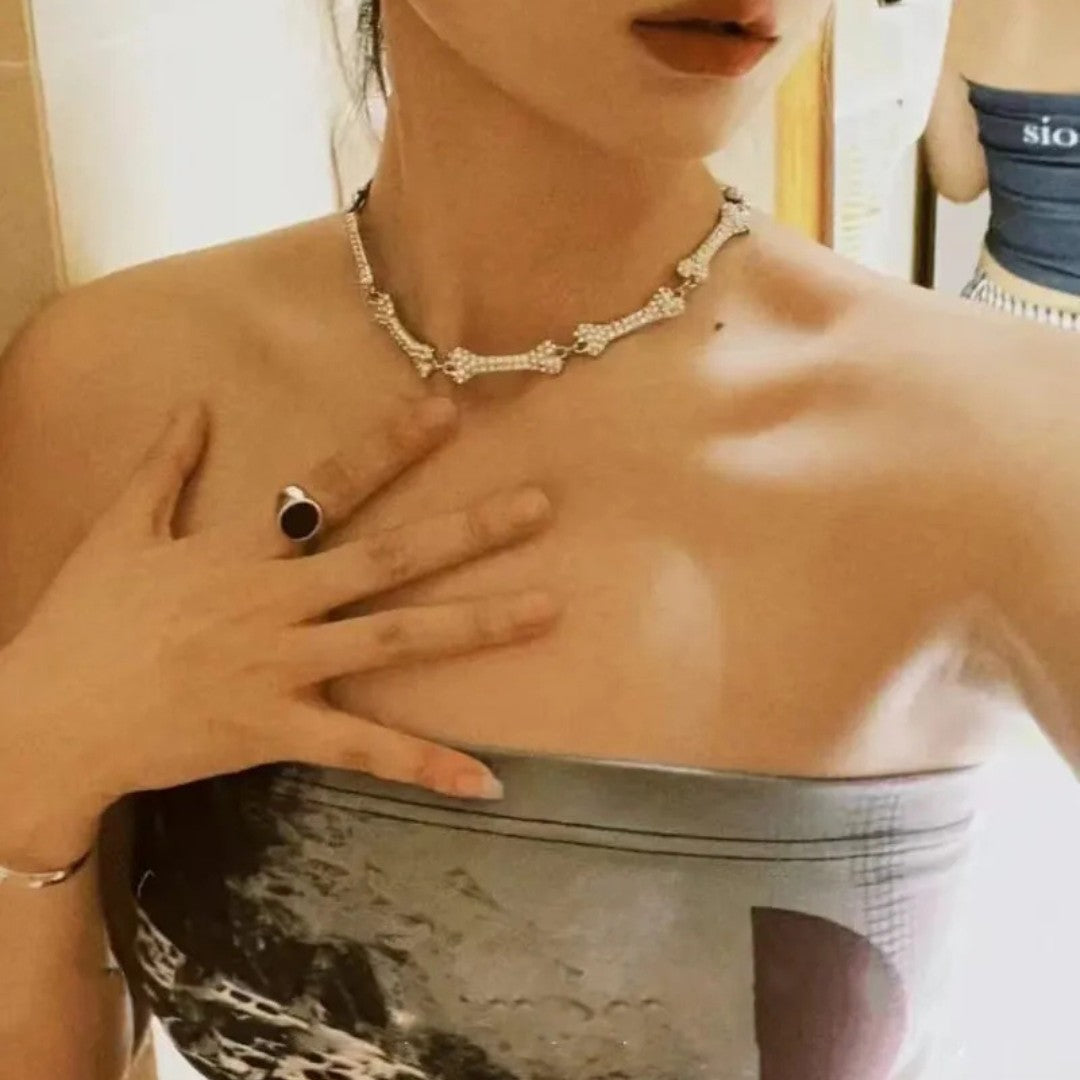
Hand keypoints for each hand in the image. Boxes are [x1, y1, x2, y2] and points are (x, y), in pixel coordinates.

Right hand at [0, 398, 557, 870]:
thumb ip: (163, 464)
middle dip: (466, 529)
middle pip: (387, 557)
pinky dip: (425, 765)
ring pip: (395, 641)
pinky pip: (364, 751)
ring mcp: (282, 667)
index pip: (327, 485)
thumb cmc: (84, 622)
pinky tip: (487, 781)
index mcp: (240, 548)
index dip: (388, 445)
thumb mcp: (119, 530)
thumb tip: (193, 402)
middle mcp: (276, 601)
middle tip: (541, 505)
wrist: (49, 719)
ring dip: (475, 624)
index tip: (447, 411)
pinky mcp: (277, 730)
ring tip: (547, 609)